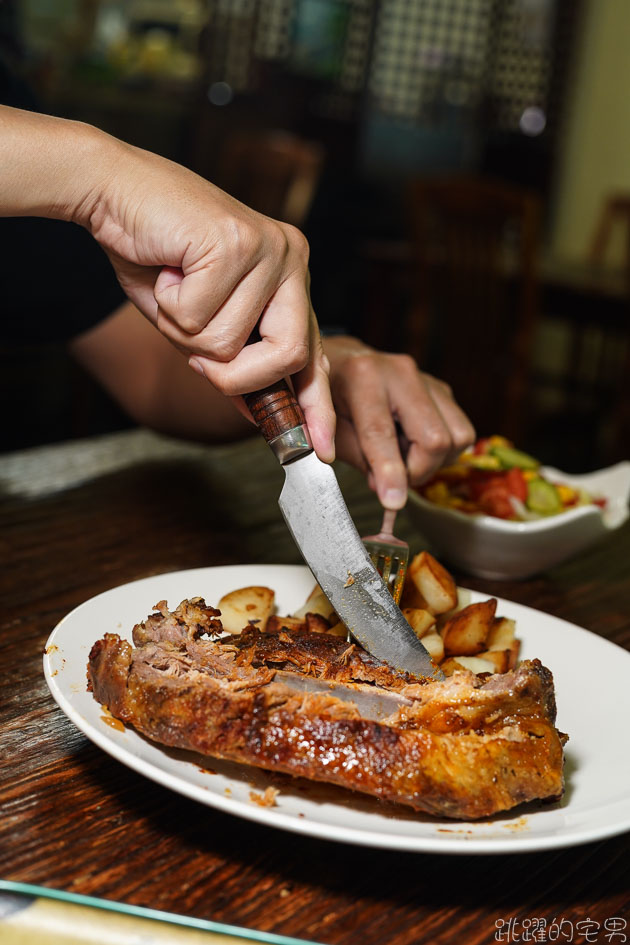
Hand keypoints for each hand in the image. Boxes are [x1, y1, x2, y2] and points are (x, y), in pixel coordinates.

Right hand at [80, 136, 335, 460]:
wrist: (113, 192)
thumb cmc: (157, 258)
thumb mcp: (201, 322)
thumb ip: (233, 361)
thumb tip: (257, 412)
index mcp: (291, 278)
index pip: (313, 353)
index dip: (315, 404)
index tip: (321, 447)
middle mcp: (292, 259)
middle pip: (288, 356)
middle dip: (234, 375)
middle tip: (195, 356)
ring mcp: (268, 247)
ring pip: (230, 342)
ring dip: (184, 330)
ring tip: (175, 287)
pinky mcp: (235, 240)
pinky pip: (199, 316)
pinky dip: (168, 306)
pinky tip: (167, 269)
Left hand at [323, 336, 474, 508]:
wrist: (344, 362)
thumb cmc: (330, 397)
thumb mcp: (326, 428)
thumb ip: (357, 458)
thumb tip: (389, 489)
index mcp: (363, 376)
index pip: (381, 433)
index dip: (389, 472)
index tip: (393, 502)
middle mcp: (401, 372)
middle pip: (435, 439)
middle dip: (417, 471)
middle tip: (392, 477)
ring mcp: (427, 379)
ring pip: (457, 438)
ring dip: (432, 462)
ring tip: (403, 456)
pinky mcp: (442, 390)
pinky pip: (461, 433)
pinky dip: (442, 451)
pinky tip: (414, 444)